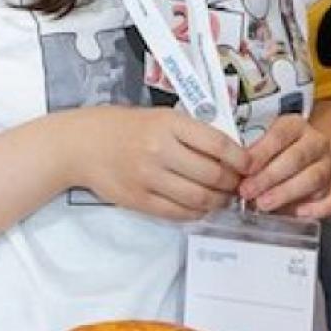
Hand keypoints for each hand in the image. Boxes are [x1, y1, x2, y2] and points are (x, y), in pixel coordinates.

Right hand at [70, 106, 247, 221]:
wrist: (82, 144)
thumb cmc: (123, 127)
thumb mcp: (159, 117)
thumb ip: (190, 133)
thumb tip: (229, 153)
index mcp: (168, 123)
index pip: (217, 144)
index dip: (240, 158)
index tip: (249, 164)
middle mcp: (159, 150)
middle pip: (212, 174)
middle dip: (232, 183)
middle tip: (237, 184)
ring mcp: (148, 177)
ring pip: (198, 198)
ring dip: (218, 201)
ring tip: (221, 197)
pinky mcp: (139, 200)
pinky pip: (178, 213)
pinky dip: (196, 212)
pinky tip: (200, 206)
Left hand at [237, 112, 330, 218]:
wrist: (303, 159)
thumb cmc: (273, 154)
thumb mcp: (259, 144)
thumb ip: (249, 155)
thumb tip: (230, 171)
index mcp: (295, 126)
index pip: (280, 135)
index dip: (261, 153)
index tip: (244, 169)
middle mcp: (316, 143)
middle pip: (297, 158)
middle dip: (270, 177)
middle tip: (248, 192)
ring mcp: (329, 166)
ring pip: (315, 178)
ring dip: (286, 193)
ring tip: (263, 204)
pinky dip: (317, 208)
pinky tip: (297, 213)